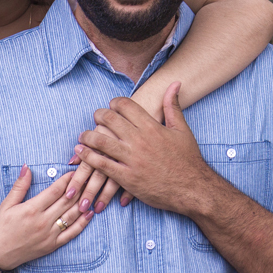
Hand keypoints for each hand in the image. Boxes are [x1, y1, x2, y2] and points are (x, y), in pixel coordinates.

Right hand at [0, 165, 95, 269]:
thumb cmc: (0, 228)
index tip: (74, 171)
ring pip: (72, 215)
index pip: (55, 191)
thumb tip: (27, 167)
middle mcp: (43, 221)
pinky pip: (72, 233)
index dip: (66, 180)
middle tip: (88, 177)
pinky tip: (90, 213)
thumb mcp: (6, 205)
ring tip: (92, 191)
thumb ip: (19, 186)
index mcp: (32, 209)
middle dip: (79, 188)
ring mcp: (50, 234)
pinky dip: (83, 223)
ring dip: (83, 202)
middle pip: (67, 201)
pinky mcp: (53, 245)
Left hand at [75, 82, 215, 216]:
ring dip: (87, 136)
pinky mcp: (126, 177)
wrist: (193, 188)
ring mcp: (131, 159)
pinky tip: (80, 153)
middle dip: (98, 116)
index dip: (114, 103)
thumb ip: (173, 106)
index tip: (111, 107)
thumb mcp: (182, 130)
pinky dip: (87, 157)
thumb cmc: (188, 160)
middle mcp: (139, 140)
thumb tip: (174, 84)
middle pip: (109, 119)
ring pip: (100, 141)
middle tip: (96, 119)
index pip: (125, 105)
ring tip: (83, 136)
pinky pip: (101, 164)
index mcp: (152, 126)